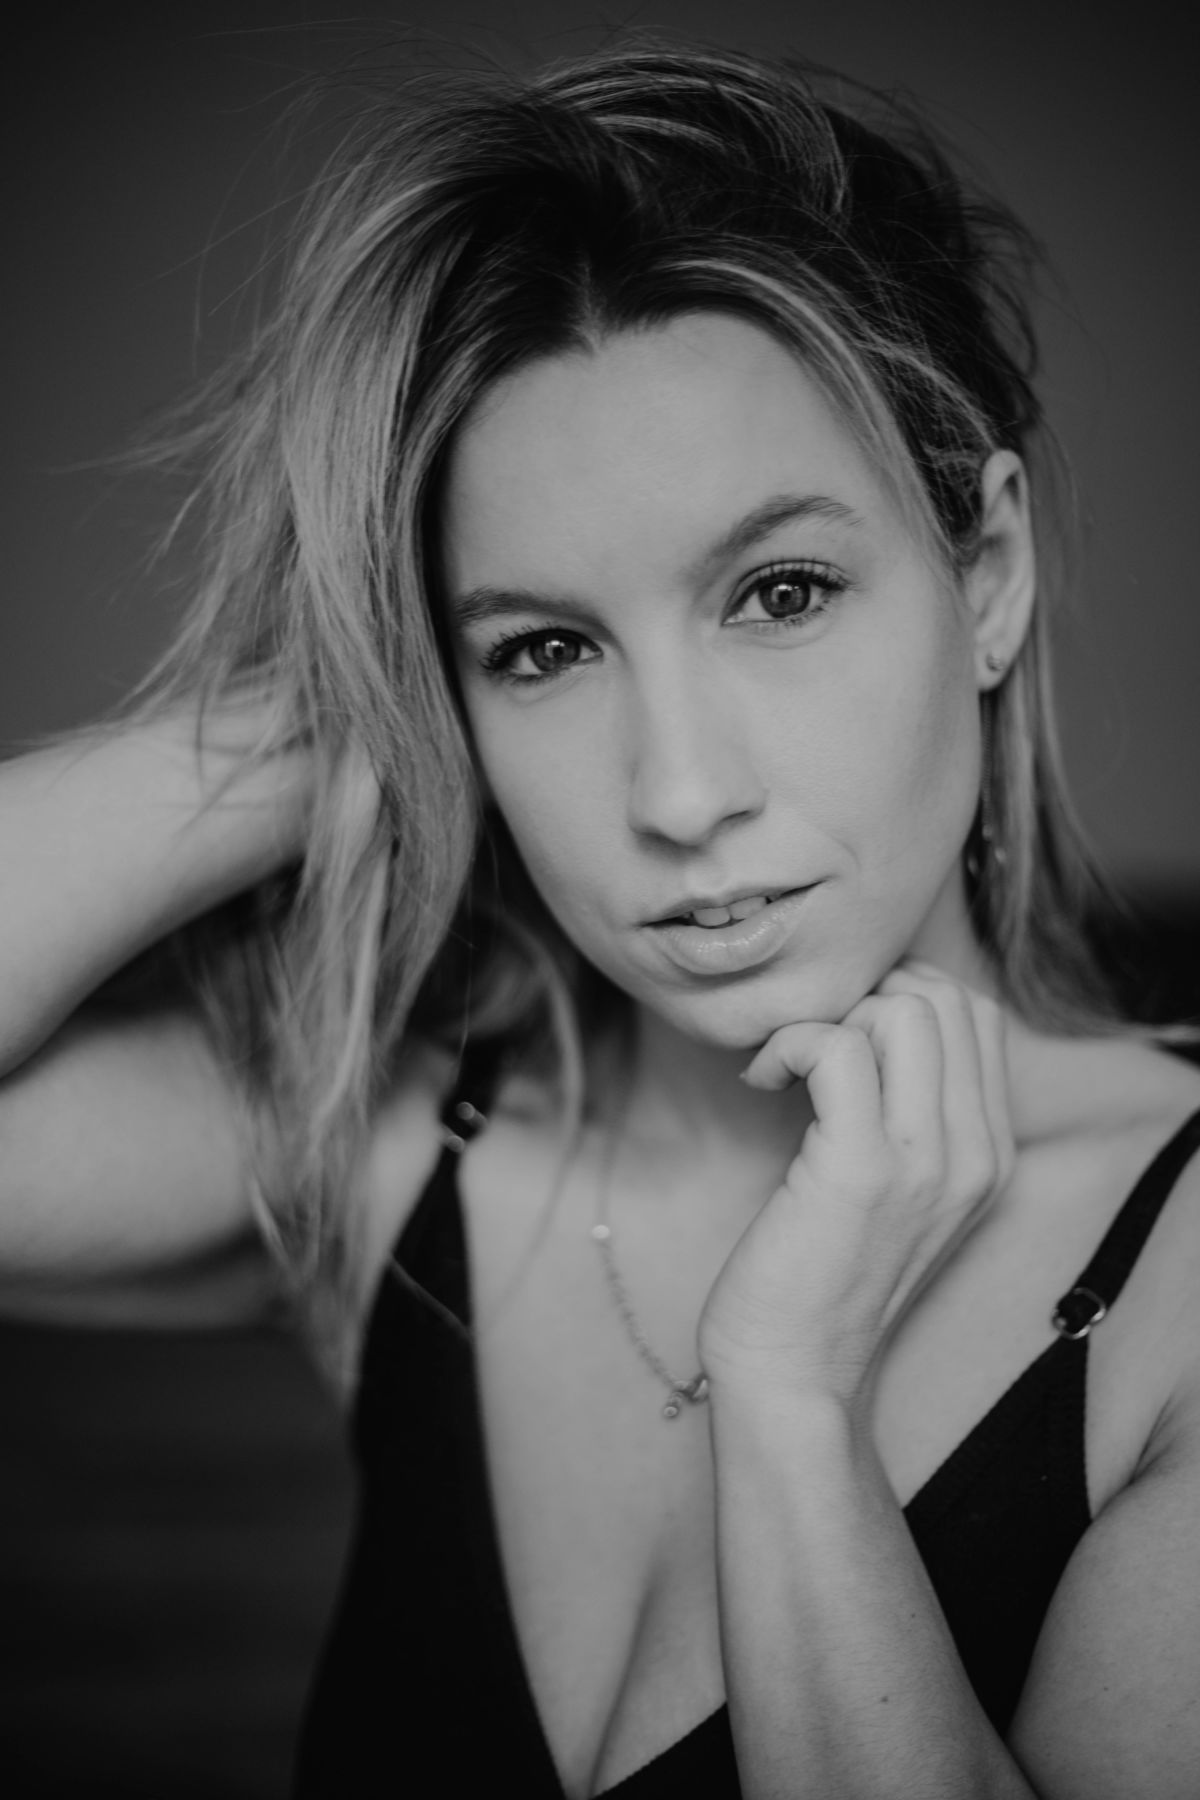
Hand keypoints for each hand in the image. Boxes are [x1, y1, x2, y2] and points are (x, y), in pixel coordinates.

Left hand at [696, 962, 1014, 1407]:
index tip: (841, 1034)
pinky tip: (761, 1082)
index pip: (977, 1014)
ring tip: (788, 1068)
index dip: (899, 995)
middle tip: (811, 1049)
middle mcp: (975, 1154)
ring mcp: (926, 1162)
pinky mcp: (861, 1170)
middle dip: (864, 996)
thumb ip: (910, 1113)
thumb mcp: (896, 1188)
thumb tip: (867, 1017)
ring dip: (829, 1019)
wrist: (795, 1373)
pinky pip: (836, 1049)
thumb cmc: (821, 1273)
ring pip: (902, 1011)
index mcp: (991, 1154)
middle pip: (946, 998)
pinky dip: (789, 1044)